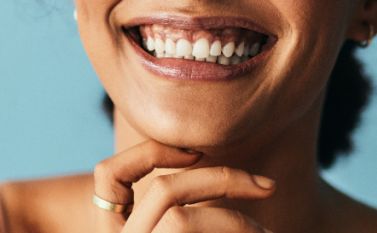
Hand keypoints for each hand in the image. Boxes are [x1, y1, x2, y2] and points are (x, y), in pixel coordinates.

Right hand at [93, 140, 275, 231]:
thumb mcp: (178, 222)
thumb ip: (181, 203)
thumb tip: (212, 158)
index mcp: (116, 231)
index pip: (107, 176)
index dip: (149, 153)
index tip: (196, 151)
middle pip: (162, 191)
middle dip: (221, 181)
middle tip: (269, 186)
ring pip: (181, 220)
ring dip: (235, 222)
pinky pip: (192, 231)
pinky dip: (240, 230)